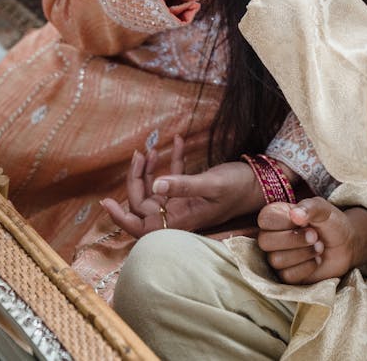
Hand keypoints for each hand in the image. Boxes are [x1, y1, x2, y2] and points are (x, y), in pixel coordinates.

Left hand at [101, 146, 266, 237]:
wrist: (261, 183)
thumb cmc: (239, 187)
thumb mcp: (211, 185)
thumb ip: (183, 185)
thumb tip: (155, 186)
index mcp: (179, 221)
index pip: (140, 227)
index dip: (121, 218)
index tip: (105, 203)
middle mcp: (177, 215)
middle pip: (144, 203)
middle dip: (137, 179)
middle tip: (140, 153)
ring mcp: (183, 204)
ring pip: (156, 189)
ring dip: (151, 168)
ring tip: (151, 147)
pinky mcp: (191, 192)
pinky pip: (174, 178)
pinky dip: (172, 161)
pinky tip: (176, 140)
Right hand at [256, 198, 364, 283]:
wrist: (346, 245)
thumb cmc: (331, 223)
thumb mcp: (324, 210)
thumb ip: (310, 207)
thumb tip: (295, 214)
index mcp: (277, 215)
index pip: (264, 219)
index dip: (283, 222)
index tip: (304, 221)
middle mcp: (273, 236)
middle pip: (265, 242)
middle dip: (294, 240)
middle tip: (315, 236)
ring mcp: (278, 256)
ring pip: (276, 260)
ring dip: (303, 253)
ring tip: (319, 247)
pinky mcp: (287, 275)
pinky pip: (287, 276)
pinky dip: (307, 267)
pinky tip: (316, 260)